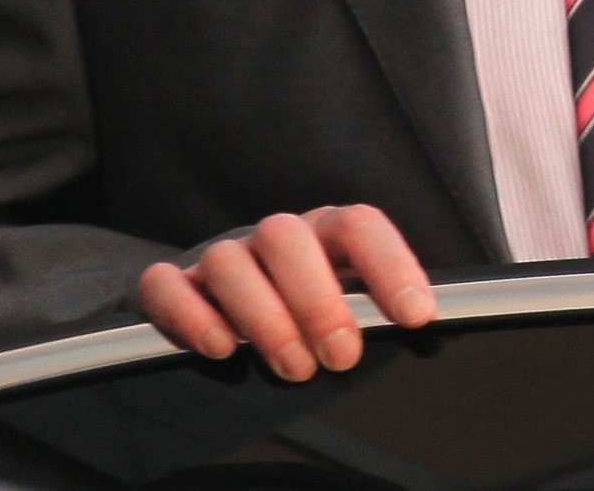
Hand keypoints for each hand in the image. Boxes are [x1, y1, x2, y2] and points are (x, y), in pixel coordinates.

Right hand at [138, 205, 436, 381]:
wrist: (231, 298)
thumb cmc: (307, 307)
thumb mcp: (349, 302)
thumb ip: (377, 310)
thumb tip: (426, 328)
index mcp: (326, 232)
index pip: (360, 226)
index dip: (391, 265)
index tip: (418, 317)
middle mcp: (274, 237)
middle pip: (287, 237)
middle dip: (318, 298)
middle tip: (342, 355)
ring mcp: (221, 257)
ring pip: (228, 260)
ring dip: (263, 317)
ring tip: (294, 368)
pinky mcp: (175, 284)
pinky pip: (167, 285)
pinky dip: (191, 316)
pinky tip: (221, 350)